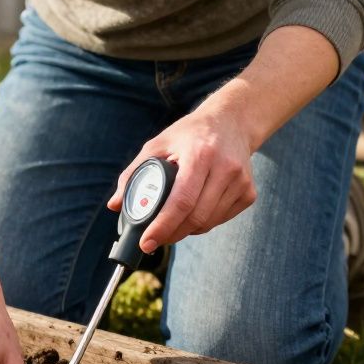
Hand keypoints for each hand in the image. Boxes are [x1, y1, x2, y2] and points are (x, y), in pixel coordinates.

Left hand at [108, 108, 258, 252]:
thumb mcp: (158, 144)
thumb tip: (114, 205)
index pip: (182, 201)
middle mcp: (225, 168)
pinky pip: (220, 219)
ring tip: (171, 224)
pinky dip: (203, 223)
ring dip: (186, 230)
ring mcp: (241, 182)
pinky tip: (193, 213)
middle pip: (196, 217)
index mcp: (200, 155)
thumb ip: (133, 173)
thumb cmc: (189, 134)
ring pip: (208, 222)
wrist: (232, 121)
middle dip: (171, 234)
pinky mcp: (249, 193)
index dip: (163, 226)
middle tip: (154, 239)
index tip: (146, 242)